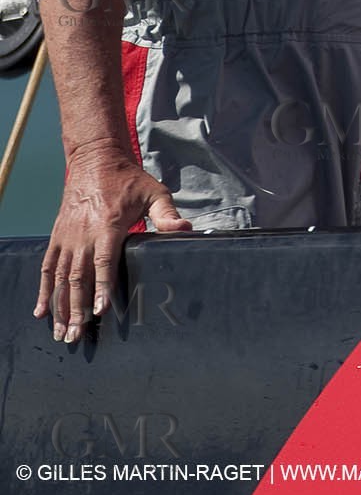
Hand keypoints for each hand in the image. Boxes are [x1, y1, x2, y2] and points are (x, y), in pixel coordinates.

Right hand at [34, 142, 190, 343]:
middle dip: (77, 308)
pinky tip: (41, 311)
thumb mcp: (153, 191)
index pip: (104, 261)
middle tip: (77, 336)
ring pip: (60, 276)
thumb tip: (186, 229)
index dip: (103, 286)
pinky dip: (43, 289)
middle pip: (78, 276)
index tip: (101, 310)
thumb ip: (167, 213)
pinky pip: (47, 265)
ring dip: (59, 306)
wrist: (94, 158)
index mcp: (108, 225)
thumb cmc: (128, 179)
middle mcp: (83, 233)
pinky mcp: (57, 235)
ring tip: (62, 332)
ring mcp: (68, 236)